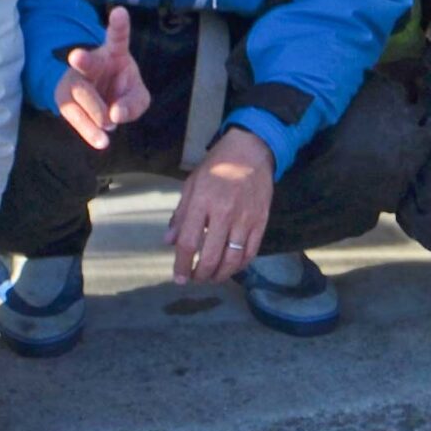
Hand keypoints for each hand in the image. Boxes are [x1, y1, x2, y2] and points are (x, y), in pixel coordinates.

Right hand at [55, 5, 149, 151]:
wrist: (99, 104)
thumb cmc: (122, 92)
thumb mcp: (138, 97)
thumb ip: (134, 104)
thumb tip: (115, 115)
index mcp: (113, 53)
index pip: (117, 37)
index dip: (118, 25)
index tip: (119, 12)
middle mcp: (91, 63)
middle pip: (86, 61)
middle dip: (82, 58)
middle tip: (76, 56)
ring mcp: (75, 81)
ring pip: (80, 92)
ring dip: (95, 109)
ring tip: (110, 124)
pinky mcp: (66, 101)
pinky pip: (74, 114)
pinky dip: (88, 129)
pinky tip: (100, 140)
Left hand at [165, 126, 273, 286]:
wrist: (251, 151)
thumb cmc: (217, 166)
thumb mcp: (192, 184)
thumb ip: (181, 214)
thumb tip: (169, 241)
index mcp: (202, 202)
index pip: (188, 242)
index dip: (181, 265)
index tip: (179, 277)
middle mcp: (223, 213)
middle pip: (210, 256)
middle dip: (200, 274)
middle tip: (195, 279)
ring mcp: (245, 219)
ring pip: (232, 259)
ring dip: (220, 275)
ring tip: (211, 277)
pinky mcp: (261, 222)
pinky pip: (250, 252)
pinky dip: (240, 266)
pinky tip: (231, 268)